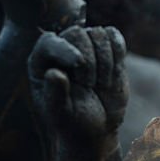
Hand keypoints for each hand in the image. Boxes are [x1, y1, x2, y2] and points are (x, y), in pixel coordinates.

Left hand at [28, 26, 128, 160]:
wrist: (97, 127)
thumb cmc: (73, 122)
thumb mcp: (60, 114)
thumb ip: (55, 94)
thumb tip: (54, 73)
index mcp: (42, 62)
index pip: (50, 42)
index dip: (65, 49)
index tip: (78, 63)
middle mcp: (62, 48)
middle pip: (77, 33)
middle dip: (88, 62)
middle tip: (89, 85)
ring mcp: (85, 47)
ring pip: (99, 34)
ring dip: (105, 61)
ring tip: (101, 84)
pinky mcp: (106, 49)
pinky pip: (114, 36)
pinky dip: (117, 52)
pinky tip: (113, 73)